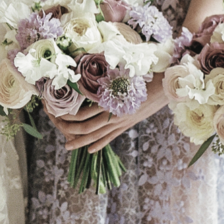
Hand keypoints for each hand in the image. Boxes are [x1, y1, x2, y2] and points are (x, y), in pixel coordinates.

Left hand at [46, 74, 168, 152]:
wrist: (167, 85)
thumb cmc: (143, 74)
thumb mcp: (121, 73)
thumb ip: (104, 77)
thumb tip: (85, 75)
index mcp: (112, 101)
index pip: (84, 114)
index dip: (69, 115)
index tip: (56, 112)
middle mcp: (116, 115)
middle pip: (87, 128)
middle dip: (69, 130)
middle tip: (56, 128)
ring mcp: (122, 122)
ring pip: (97, 136)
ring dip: (81, 141)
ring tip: (67, 145)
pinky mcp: (128, 125)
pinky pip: (111, 137)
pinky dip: (100, 144)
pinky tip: (90, 150)